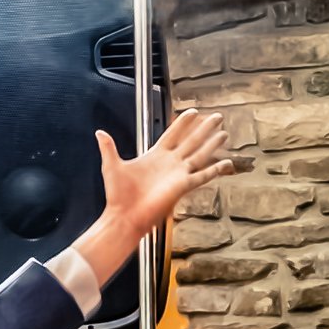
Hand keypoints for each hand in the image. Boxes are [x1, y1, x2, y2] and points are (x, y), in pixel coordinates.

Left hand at [76, 104, 231, 283]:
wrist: (123, 216)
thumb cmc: (117, 196)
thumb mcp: (112, 166)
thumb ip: (109, 148)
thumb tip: (99, 132)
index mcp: (155, 156)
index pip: (173, 134)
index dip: (183, 123)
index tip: (193, 111)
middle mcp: (170, 163)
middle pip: (191, 141)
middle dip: (204, 128)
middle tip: (217, 117)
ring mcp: (179, 174)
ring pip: (200, 154)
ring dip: (212, 144)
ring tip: (224, 133)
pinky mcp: (184, 186)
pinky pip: (204, 175)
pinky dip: (217, 169)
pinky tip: (228, 163)